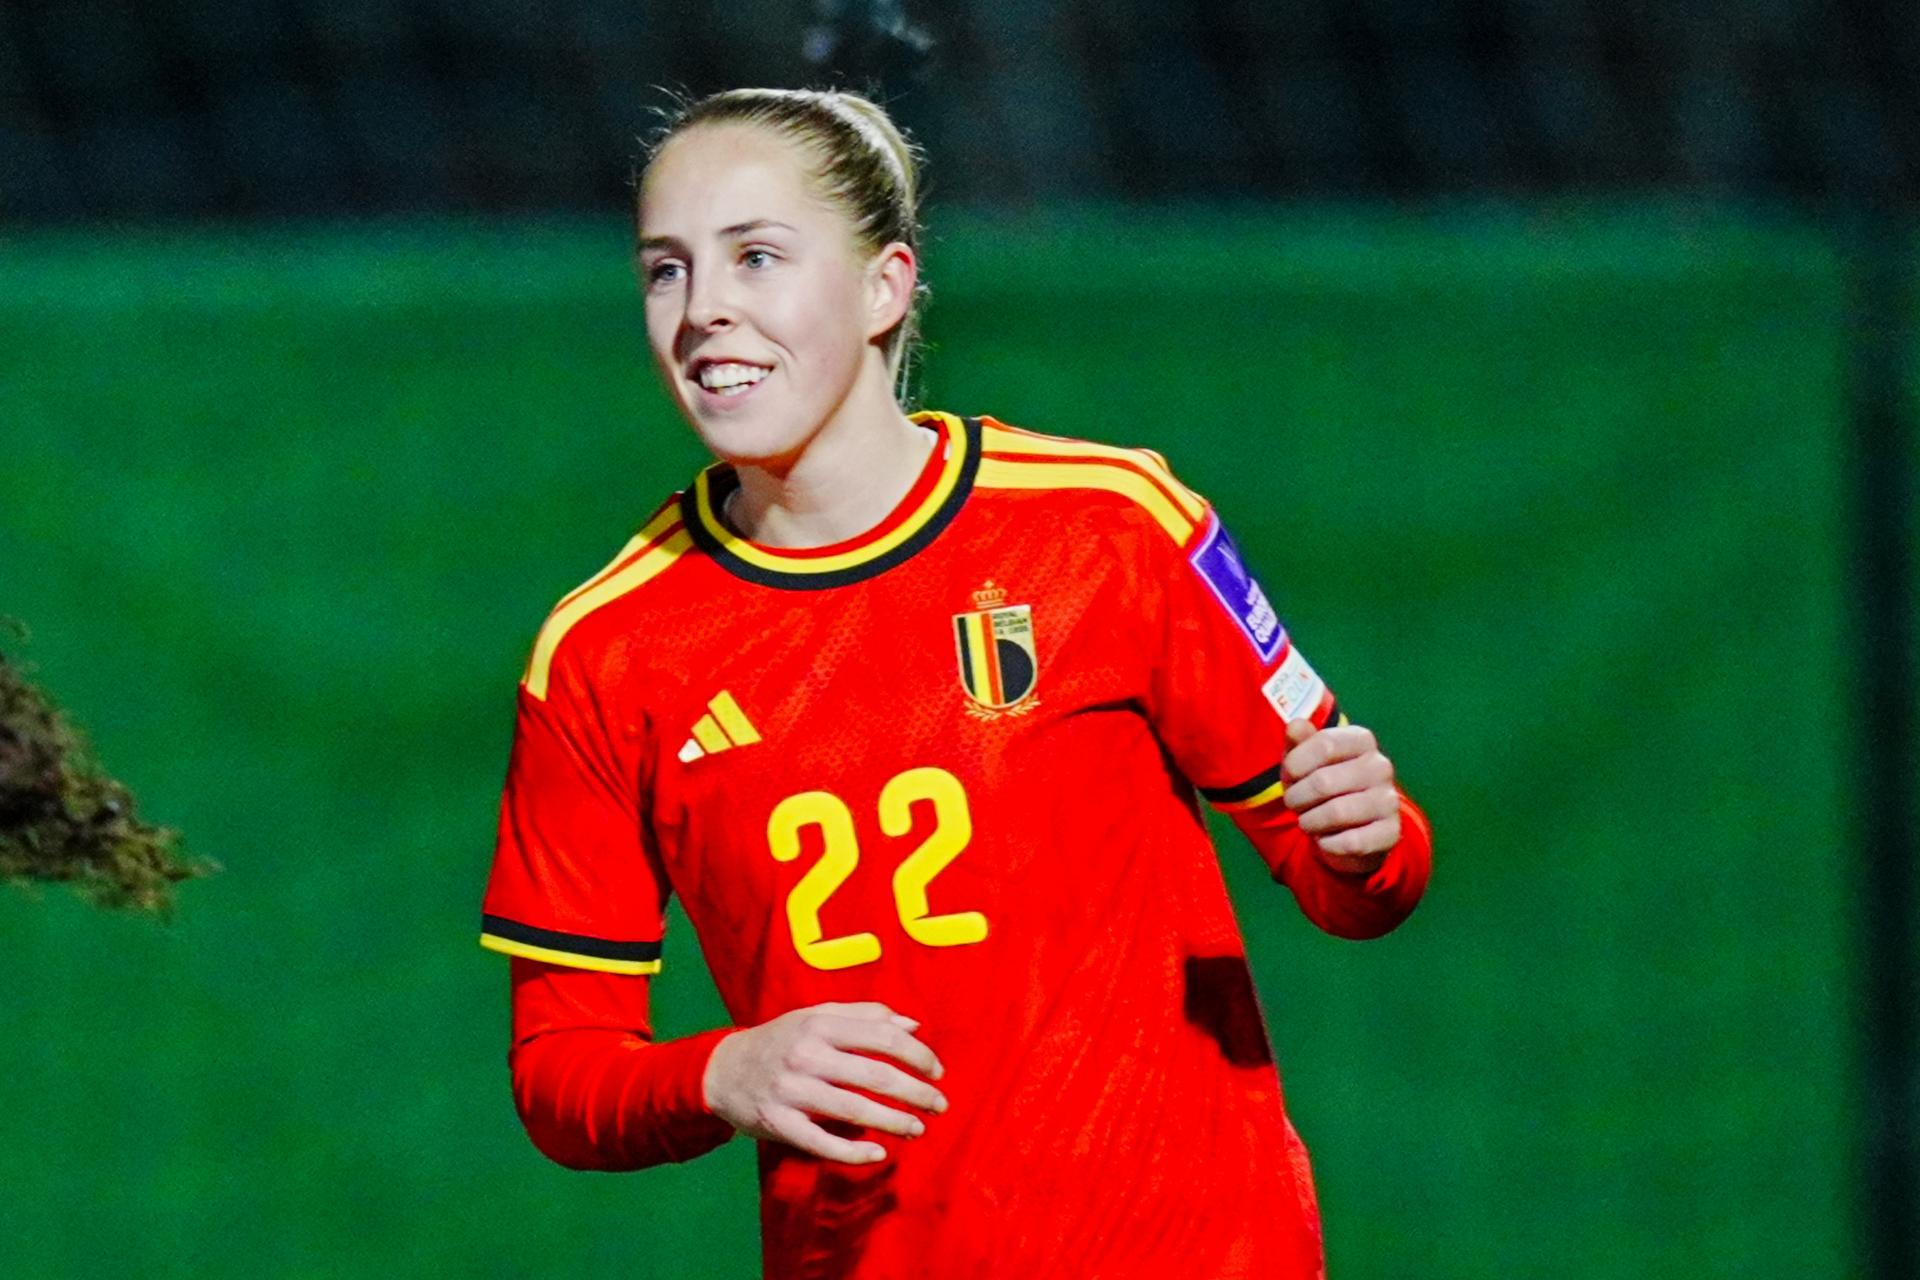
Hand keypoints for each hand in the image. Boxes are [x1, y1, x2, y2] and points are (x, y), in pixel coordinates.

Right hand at [702, 1001, 947, 1164]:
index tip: (937, 1070)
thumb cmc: (781, 1040)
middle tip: (940, 1105)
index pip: (882, 1035)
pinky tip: (878, 1154)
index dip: (917, 1054)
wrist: (722, 1071)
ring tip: (918, 1129)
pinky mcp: (779, 1123)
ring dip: (893, 1122)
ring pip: (855, 1110)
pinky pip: (823, 1143)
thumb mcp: (816, 1015)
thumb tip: (913, 1024)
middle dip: (916, 1092)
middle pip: (876, 1075)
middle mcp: (807, 1054)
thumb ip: (865, 1015)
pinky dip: (854, 1152)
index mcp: (820, 1023)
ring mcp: (791, 1090)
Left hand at [1281, 718, 1401, 873]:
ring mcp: (1389, 800)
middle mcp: (1380, 766)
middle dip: (1297, 798)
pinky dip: (1328, 844)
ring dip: (1310, 822)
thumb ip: (1298, 741)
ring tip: (1308, 821)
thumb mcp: (1303, 761)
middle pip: (1324, 781)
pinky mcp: (1390, 832)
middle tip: (1295, 804)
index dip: (1295, 764)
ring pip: (1337, 813)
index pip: (1324, 744)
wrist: (1349, 830)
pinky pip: (1351, 842)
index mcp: (1361, 740)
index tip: (1290, 776)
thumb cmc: (1321, 787)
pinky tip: (1327, 839)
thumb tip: (1296, 725)